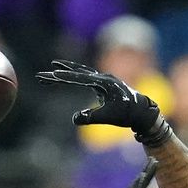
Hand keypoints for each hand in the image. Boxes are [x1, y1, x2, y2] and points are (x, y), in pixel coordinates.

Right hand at [36, 60, 166, 141]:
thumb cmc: (127, 114)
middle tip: (43, 74)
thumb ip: (91, 117)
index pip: (78, 79)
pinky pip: (88, 77)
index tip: (49, 75)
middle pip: (77, 73)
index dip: (62, 77)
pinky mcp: (106, 85)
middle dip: (60, 73)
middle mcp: (103, 78)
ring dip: (68, 71)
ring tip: (54, 68)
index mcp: (102, 83)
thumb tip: (74, 119)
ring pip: (82, 72)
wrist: (143, 112)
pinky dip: (78, 76)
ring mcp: (105, 80)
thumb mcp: (108, 117)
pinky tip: (72, 76)